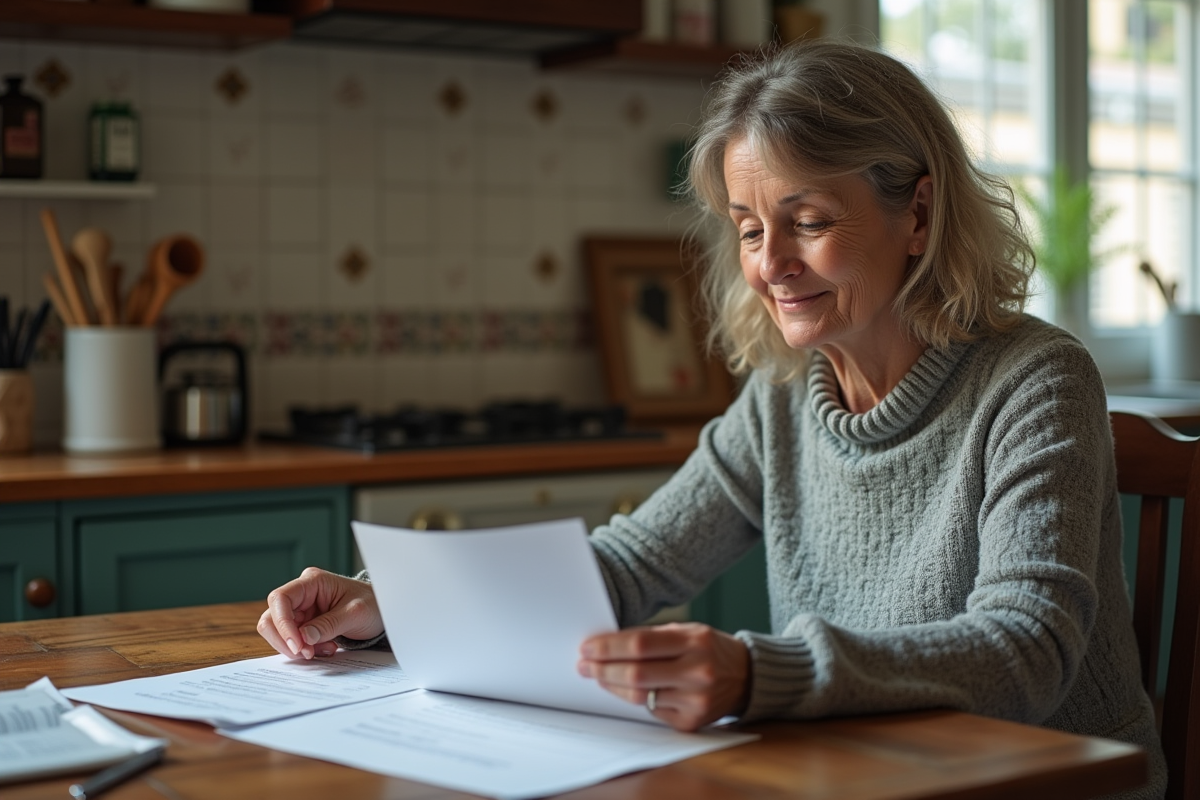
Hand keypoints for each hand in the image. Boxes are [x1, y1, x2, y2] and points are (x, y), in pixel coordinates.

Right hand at [257, 567, 383, 659]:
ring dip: (297, 647)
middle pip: (272, 617)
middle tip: (308, 654)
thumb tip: (304, 638)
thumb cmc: (371, 604)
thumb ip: (329, 625)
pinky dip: (305, 649)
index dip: (282, 623)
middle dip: (286, 640)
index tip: (297, 645)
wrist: (382, 610)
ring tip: (326, 650)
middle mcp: (301, 594)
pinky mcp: (303, 624)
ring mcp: (301, 609)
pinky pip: (292, 640)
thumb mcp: (355, 614)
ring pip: (279, 632)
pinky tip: (326, 648)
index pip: (281, 599)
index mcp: (312, 581)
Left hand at [577, 622, 750, 731]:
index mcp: (695, 641)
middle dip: (603, 669)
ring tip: (597, 676)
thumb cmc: (709, 649)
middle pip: (636, 673)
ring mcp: (696, 700)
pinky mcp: (691, 722)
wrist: (746, 676)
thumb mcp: (687, 632)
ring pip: (640, 696)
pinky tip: (628, 689)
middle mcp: (698, 672)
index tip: (588, 647)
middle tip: (584, 665)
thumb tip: (608, 644)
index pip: (640, 644)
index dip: (609, 647)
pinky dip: (637, 699)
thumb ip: (652, 637)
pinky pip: (652, 711)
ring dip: (613, 686)